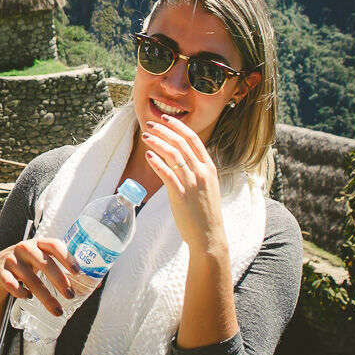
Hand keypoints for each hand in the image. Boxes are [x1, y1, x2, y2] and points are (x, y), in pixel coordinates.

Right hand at [0, 237, 78, 316]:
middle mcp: (25, 248)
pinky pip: (10, 283)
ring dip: (45, 296)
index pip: (54, 244)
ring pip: (30, 278)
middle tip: (70, 295)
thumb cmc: (29, 265)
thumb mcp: (44, 261)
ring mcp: (11, 259)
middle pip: (44, 262)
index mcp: (39, 243)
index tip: (78, 271)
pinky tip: (28, 297)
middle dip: (59, 280)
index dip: (66, 256)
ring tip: (57, 310)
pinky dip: (19, 291)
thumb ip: (65, 268)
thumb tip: (98, 282)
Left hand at [141, 117, 227, 255]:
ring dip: (157, 143)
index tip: (165, 119)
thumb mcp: (208, 186)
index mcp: (209, 168)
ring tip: (146, 137)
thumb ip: (198, 171)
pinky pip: (167, 174)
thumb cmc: (206, 212)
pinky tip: (148, 156)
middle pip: (181, 143)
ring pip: (173, 155)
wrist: (209, 236)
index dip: (178, 127)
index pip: (194, 139)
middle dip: (164, 131)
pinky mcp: (181, 196)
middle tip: (150, 125)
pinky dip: (156, 162)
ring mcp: (192, 183)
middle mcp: (202, 172)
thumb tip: (183, 158)